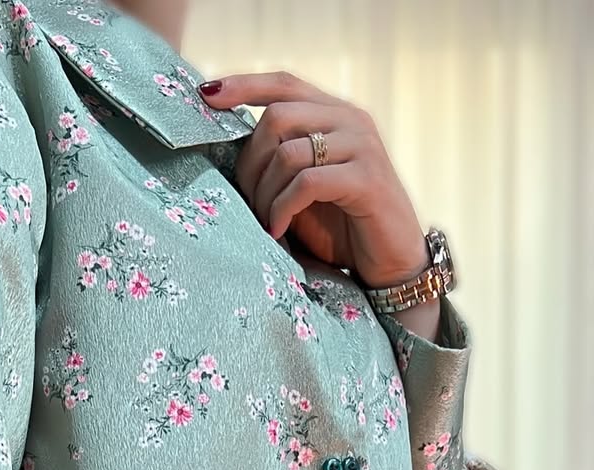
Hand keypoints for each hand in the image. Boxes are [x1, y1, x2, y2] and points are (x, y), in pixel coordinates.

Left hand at [198, 69, 431, 290]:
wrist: (388, 262)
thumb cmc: (340, 227)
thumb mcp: (301, 188)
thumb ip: (277, 163)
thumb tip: (225, 152)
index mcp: (332, 114)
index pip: (283, 84)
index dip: (243, 85)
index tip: (205, 96)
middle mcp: (349, 120)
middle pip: (275, 117)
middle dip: (250, 165)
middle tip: (248, 205)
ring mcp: (361, 146)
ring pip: (287, 152)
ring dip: (264, 194)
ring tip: (266, 224)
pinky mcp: (367, 178)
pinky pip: (306, 183)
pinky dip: (283, 209)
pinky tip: (279, 231)